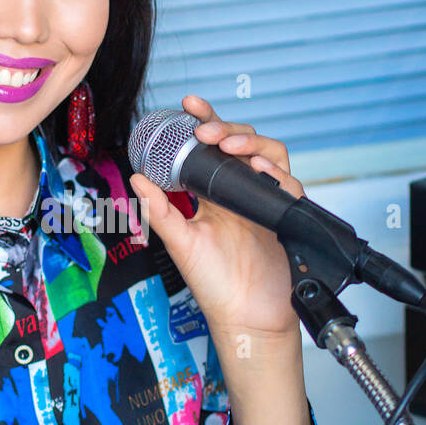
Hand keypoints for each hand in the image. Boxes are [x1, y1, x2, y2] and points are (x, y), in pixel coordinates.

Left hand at [129, 92, 304, 337]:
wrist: (247, 318)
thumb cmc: (215, 285)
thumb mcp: (181, 244)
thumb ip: (160, 211)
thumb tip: (137, 178)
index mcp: (215, 194)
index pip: (212, 148)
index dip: (205, 122)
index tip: (189, 105)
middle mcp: (242, 193)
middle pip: (243, 143)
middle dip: (226, 128)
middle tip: (206, 132)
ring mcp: (266, 201)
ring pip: (269, 155)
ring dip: (251, 143)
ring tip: (230, 147)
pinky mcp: (286, 215)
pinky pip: (289, 183)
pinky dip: (276, 172)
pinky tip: (259, 170)